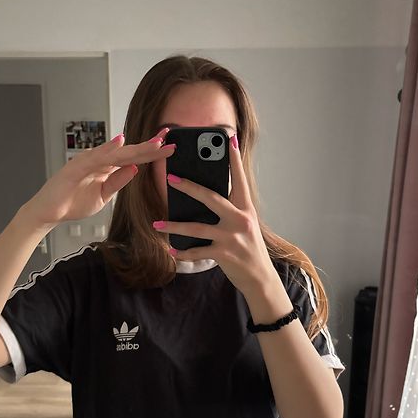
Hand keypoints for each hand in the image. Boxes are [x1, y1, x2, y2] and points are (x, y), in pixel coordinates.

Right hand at [22, 128, 175, 228]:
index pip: (133, 157)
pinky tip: (120, 143)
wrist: (49, 213)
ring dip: (135, 146)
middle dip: (149, 145)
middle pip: (128, 151)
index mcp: (106, 167)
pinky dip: (107, 149)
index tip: (170, 145)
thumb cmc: (72, 202)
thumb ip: (118, 181)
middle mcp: (98, 160)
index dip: (151, 151)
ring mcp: (86, 161)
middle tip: (169, 136)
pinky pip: (94, 157)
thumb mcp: (104, 195)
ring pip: (116, 152)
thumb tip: (136, 169)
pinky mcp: (75, 167)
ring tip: (154, 141)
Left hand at [152, 134, 274, 294]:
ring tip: (157, 225)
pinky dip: (183, 252)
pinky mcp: (225, 254)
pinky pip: (198, 251)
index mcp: (246, 209)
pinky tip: (171, 250)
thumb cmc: (248, 249)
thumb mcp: (245, 225)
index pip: (239, 179)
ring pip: (197, 227)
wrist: (260, 278)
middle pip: (211, 197)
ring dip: (174, 227)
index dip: (234, 159)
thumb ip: (230, 211)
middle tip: (170, 178)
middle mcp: (241, 219)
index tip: (229, 139)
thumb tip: (203, 196)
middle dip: (189, 186)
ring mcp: (233, 237)